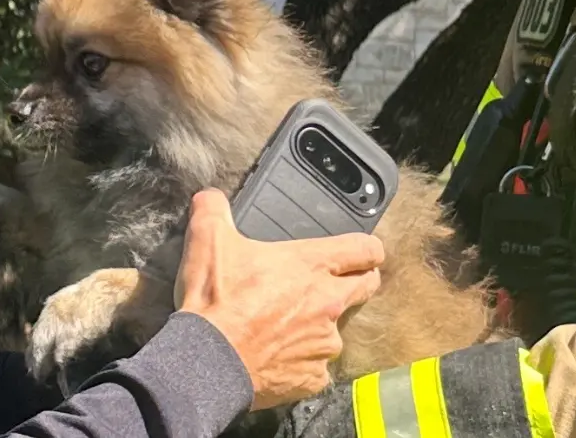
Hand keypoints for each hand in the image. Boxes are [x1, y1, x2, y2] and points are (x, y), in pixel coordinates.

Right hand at [175, 189, 383, 410]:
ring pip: (336, 331)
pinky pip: (316, 368)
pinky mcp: (314, 377)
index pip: (365, 249)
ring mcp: (324, 342)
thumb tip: (210, 197)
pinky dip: (302, 362)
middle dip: (359, 281)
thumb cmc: (215, 301)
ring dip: (320, 326)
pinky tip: (277, 358)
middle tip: (337, 283)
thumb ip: (214, 209)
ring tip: (287, 327)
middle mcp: (327, 302)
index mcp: (311, 265)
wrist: (208, 362)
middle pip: (366, 286)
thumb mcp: (208, 239)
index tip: (363, 252)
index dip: (367, 248)